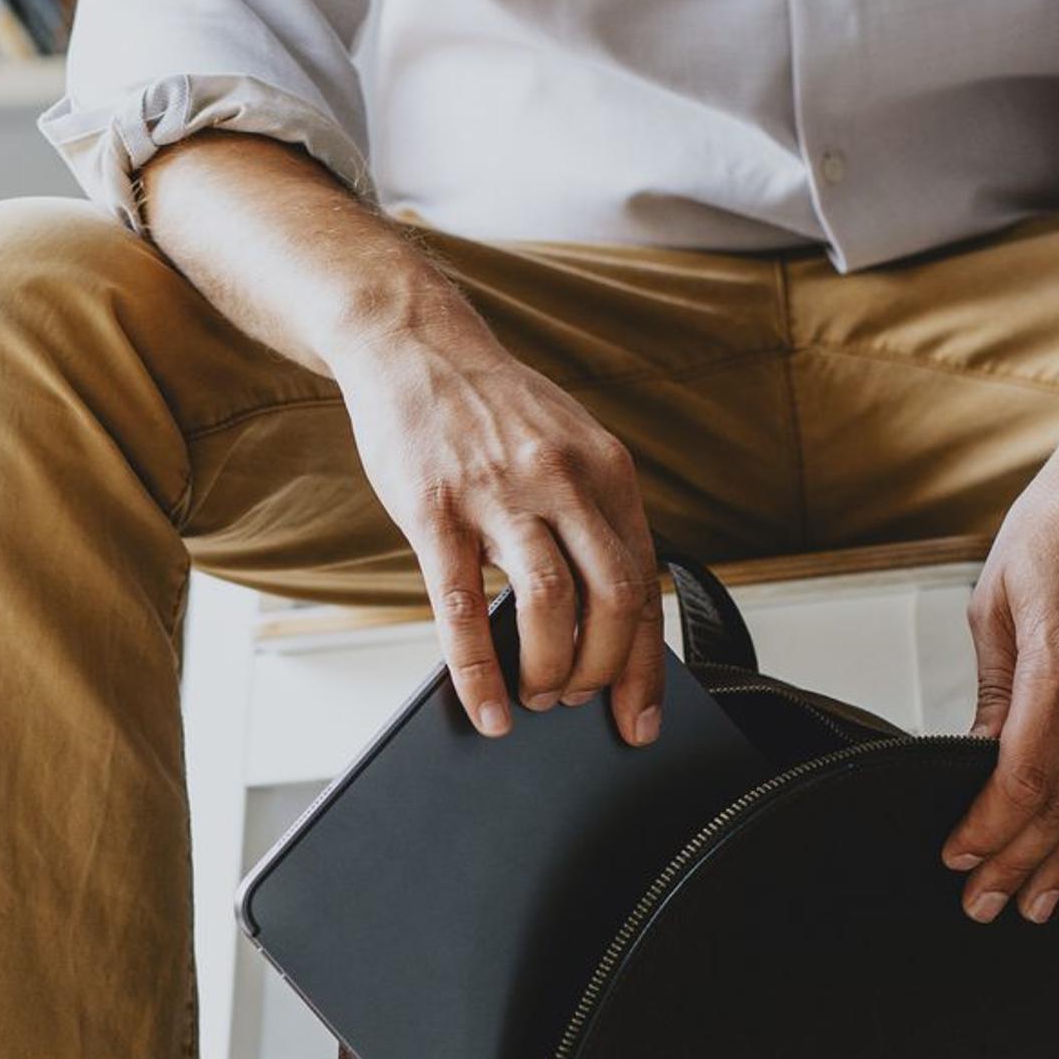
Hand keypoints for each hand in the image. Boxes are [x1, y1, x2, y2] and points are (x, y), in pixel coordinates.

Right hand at [336, 327, 661, 743]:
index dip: (646, 661)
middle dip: (602, 669)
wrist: (413, 342)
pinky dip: (480, 671)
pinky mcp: (436, 510)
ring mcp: (499, 493)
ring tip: (538, 695)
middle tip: (579, 700)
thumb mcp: (565, 445)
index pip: (644, 582)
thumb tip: (606, 611)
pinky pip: (462, 608)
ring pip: (552, 602)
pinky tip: (486, 706)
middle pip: (612, 597)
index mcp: (606, 470)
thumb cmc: (488, 406)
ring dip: (551, 668)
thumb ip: (591, 516)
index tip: (641, 716)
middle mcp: (563, 479)